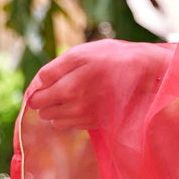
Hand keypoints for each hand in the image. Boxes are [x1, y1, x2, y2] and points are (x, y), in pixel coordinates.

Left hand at [25, 40, 165, 129]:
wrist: (143, 73)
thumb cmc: (111, 58)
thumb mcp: (81, 53)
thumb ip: (55, 69)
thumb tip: (37, 85)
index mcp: (69, 87)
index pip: (36, 98)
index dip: (36, 90)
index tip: (45, 83)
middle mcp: (76, 107)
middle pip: (43, 112)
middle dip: (45, 100)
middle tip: (57, 87)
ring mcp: (86, 117)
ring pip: (55, 120)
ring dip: (56, 109)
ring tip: (70, 94)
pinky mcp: (95, 123)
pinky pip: (70, 125)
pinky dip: (69, 116)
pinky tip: (80, 103)